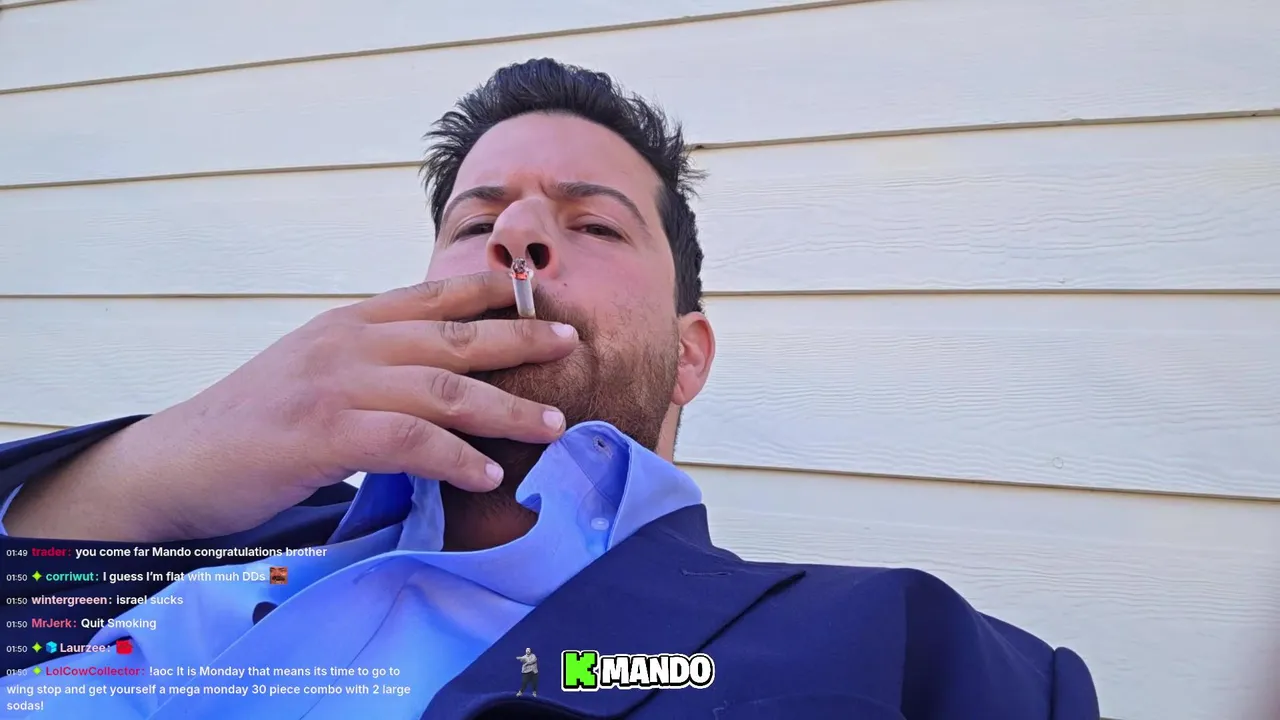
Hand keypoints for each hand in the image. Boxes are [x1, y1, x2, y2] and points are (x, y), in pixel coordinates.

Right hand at [5, 271, 578, 541]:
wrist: (176, 464)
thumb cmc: (254, 426)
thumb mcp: (316, 374)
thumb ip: (372, 365)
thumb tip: (436, 377)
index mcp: (348, 324)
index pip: (433, 297)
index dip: (492, 291)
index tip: (543, 293)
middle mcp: (347, 342)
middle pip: (454, 336)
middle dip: (520, 337)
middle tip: (572, 341)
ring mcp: (334, 384)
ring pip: (442, 388)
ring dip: (506, 407)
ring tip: (553, 423)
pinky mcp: (322, 432)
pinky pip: (409, 441)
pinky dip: (455, 457)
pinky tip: (487, 473)